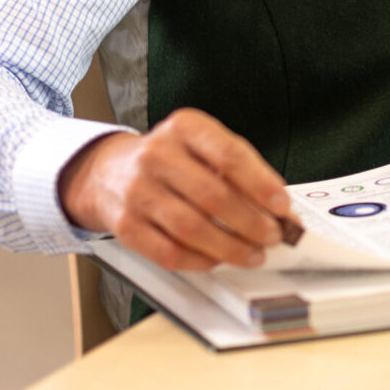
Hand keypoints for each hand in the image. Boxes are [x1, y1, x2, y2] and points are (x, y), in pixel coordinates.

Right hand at [57, 107, 293, 270]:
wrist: (107, 172)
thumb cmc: (170, 160)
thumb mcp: (202, 146)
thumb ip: (240, 171)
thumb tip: (278, 210)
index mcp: (184, 128)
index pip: (229, 156)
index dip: (261, 185)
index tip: (283, 207)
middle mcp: (157, 155)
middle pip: (213, 196)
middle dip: (251, 223)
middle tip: (272, 237)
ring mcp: (137, 191)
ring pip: (192, 229)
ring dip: (230, 248)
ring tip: (253, 254)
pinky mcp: (125, 226)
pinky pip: (169, 252)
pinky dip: (200, 261)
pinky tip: (218, 261)